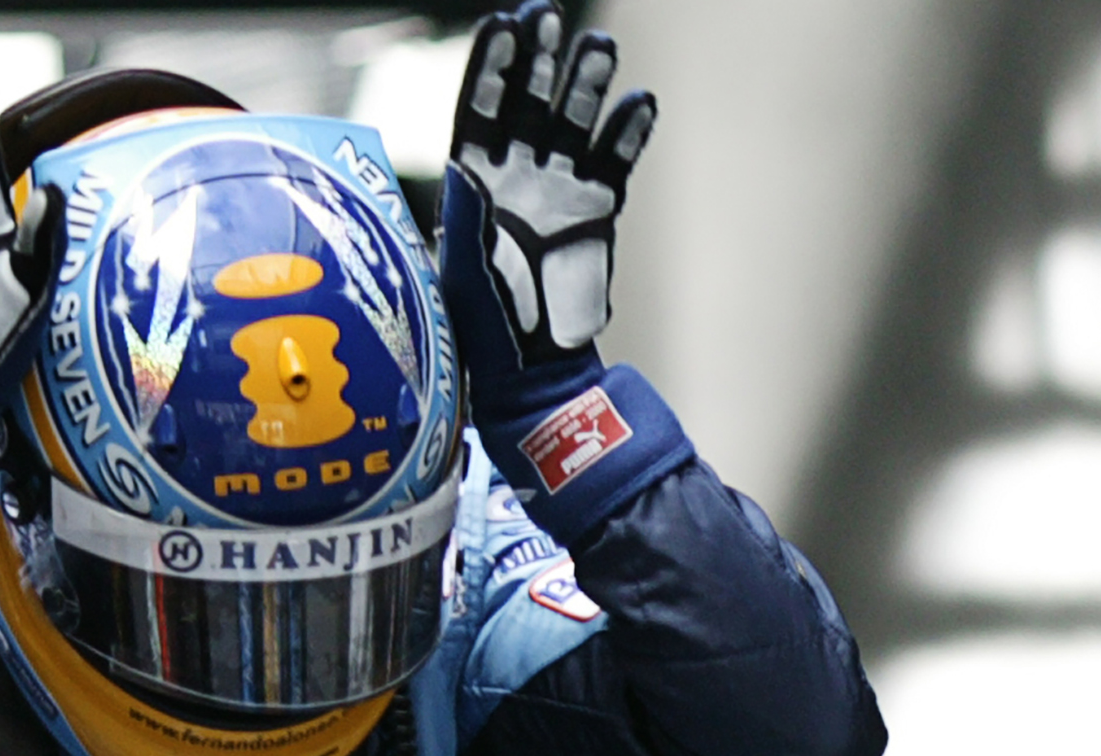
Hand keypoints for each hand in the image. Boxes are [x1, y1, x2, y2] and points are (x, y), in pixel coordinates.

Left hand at [445, 6, 653, 393]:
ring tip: (600, 49)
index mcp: (473, 180)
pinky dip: (627, 134)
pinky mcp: (597, 213)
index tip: (503, 25)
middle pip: (527, 103)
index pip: (479, 109)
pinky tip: (640, 102)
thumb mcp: (460, 271)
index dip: (492, 66)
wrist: (536, 374)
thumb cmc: (485, 329)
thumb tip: (463, 165)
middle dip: (537, 61)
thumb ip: (464, 216)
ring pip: (573, 124)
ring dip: (585, 86)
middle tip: (549, 17)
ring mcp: (559, 191)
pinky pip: (614, 163)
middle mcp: (515, 176)